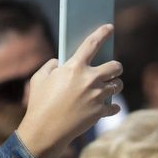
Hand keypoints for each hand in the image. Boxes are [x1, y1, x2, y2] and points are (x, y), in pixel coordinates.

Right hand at [16, 24, 122, 157]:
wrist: (46, 130)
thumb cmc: (40, 103)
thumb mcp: (39, 78)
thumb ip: (51, 65)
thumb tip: (60, 63)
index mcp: (75, 67)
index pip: (93, 43)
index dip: (102, 33)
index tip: (109, 27)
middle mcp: (90, 79)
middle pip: (116, 66)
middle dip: (116, 67)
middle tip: (112, 70)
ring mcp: (97, 96)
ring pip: (118, 85)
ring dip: (115, 85)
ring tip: (108, 87)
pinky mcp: (100, 112)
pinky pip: (114, 106)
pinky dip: (111, 107)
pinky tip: (108, 107)